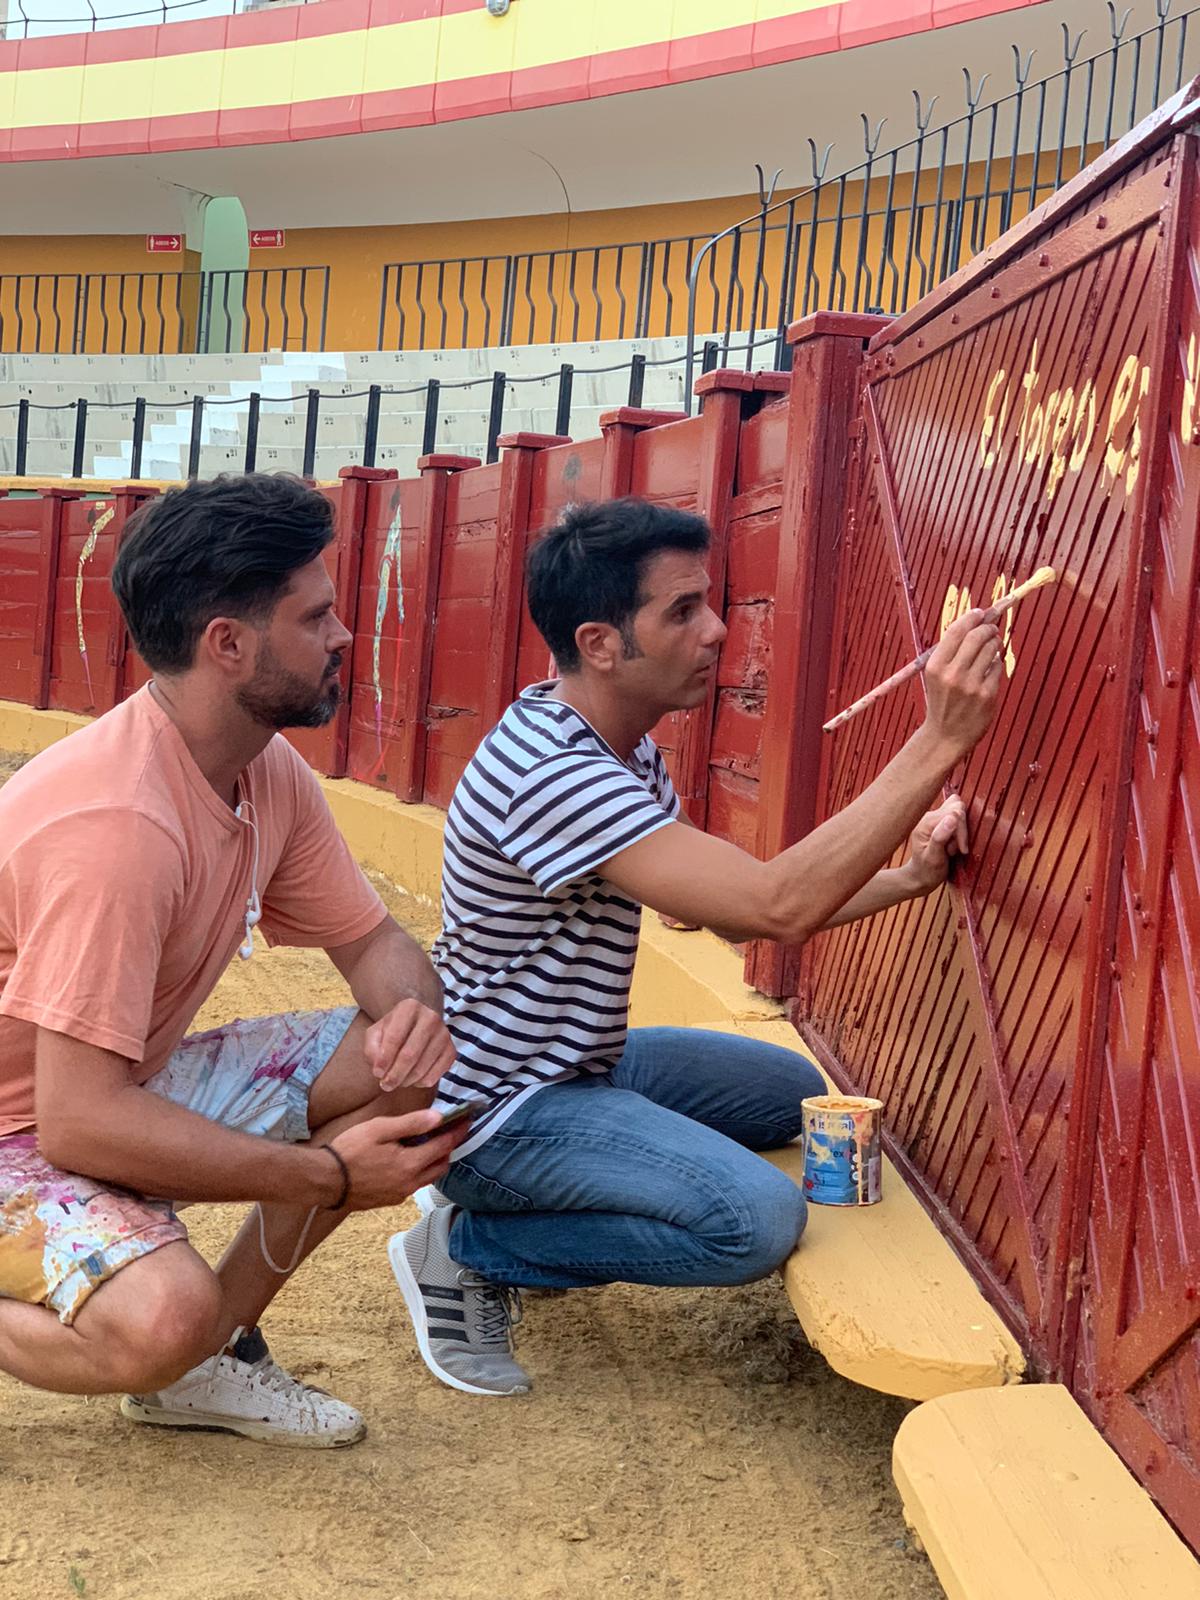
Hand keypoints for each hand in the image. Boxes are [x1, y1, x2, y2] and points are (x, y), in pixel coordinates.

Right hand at [329, 1108, 468, 1210]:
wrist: (325, 1181)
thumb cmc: (349, 1151)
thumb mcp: (379, 1129)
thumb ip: (411, 1124)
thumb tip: (438, 1118)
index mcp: (410, 1164)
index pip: (444, 1147)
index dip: (457, 1132)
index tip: (467, 1121)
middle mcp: (410, 1183)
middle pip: (441, 1165)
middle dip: (449, 1148)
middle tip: (450, 1133)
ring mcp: (399, 1194)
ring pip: (428, 1177)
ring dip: (434, 1161)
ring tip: (429, 1144)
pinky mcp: (389, 1200)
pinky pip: (413, 1185)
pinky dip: (418, 1171)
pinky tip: (407, 1160)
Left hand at [364, 999, 455, 1091]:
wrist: (415, 1028)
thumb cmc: (392, 1032)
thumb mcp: (375, 1034)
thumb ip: (372, 1049)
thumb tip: (380, 1070)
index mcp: (409, 1007)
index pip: (394, 1038)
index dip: (384, 1059)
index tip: (376, 1073)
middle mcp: (431, 1017)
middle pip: (410, 1055)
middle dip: (395, 1075)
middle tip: (385, 1085)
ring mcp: (444, 1034)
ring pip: (422, 1068)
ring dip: (406, 1081)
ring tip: (396, 1082)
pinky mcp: (452, 1051)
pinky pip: (435, 1075)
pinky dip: (420, 1083)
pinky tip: (412, 1079)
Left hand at [905, 794, 968, 893]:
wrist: (921, 877)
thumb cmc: (926, 870)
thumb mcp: (933, 857)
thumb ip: (940, 836)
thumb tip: (953, 816)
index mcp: (925, 822)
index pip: (954, 811)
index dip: (961, 830)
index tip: (960, 849)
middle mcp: (929, 816)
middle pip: (958, 807)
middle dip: (961, 830)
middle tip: (953, 849)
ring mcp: (935, 818)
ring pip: (959, 813)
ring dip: (960, 833)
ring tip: (951, 849)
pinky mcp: (941, 822)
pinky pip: (958, 820)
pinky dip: (959, 834)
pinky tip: (951, 846)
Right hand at [922, 609, 1003, 759]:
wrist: (945, 735)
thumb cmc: (943, 700)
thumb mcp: (936, 675)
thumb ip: (951, 651)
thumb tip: (975, 622)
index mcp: (935, 666)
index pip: (957, 630)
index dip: (971, 617)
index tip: (980, 613)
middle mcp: (952, 674)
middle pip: (977, 636)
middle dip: (988, 628)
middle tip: (992, 629)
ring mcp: (971, 685)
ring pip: (991, 649)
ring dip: (995, 643)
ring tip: (992, 646)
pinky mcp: (987, 695)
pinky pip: (998, 667)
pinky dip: (996, 664)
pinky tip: (989, 670)